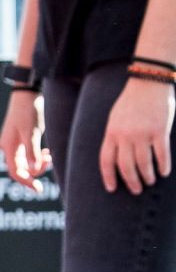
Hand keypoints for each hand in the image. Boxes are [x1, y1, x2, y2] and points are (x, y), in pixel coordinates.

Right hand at [0, 90, 51, 192]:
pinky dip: (38, 157)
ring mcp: (16, 143)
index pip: (15, 171)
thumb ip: (32, 152)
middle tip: (49, 162)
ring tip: (50, 156)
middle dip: (35, 170)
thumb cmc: (28, 112)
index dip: (26, 181)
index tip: (39, 189)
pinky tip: (47, 152)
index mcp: (8, 147)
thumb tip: (34, 170)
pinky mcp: (22, 139)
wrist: (27, 94)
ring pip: (26, 162)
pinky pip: (29, 155)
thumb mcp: (31, 132)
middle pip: (21, 169)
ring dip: (38, 163)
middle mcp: (9, 147)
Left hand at [100, 77, 174, 194]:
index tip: (111, 189)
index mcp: (111, 132)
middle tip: (136, 189)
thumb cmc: (131, 101)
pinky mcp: (159, 130)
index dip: (108, 177)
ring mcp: (142, 133)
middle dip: (131, 181)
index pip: (106, 160)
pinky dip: (163, 166)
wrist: (149, 82)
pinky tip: (164, 172)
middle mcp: (125, 135)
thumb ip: (115, 137)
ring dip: (147, 176)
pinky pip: (161, 155)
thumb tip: (117, 158)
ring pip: (144, 164)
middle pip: (126, 166)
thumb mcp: (115, 118)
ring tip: (150, 181)